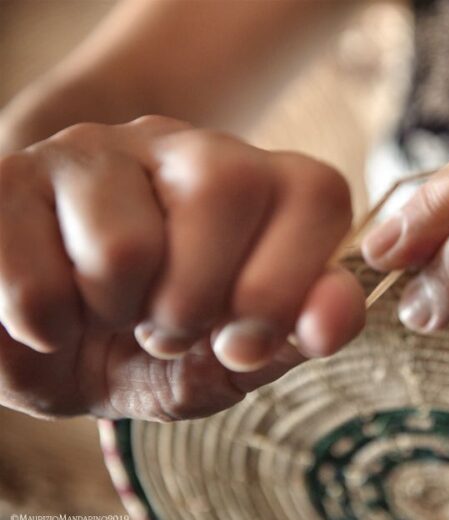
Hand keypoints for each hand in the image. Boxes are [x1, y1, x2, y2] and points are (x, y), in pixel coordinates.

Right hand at [0, 116, 364, 418]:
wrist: (41, 350)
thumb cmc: (146, 350)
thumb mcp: (225, 361)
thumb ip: (290, 336)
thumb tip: (336, 319)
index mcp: (256, 186)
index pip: (317, 191)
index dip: (293, 281)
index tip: (246, 343)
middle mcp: (182, 148)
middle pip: (229, 186)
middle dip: (196, 301)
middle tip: (165, 328)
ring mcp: (95, 151)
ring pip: (128, 242)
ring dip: (115, 313)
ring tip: (106, 312)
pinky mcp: (10, 178)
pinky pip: (35, 270)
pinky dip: (43, 324)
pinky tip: (50, 312)